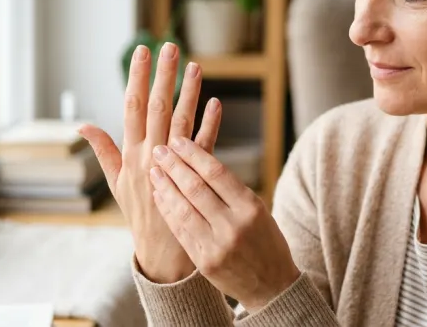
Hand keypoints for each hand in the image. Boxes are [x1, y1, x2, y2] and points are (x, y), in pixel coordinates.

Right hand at [79, 43, 221, 283]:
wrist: (162, 253)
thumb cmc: (139, 215)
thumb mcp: (116, 183)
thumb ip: (103, 151)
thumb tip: (82, 125)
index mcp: (131, 155)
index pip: (133, 107)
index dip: (138, 78)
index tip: (142, 51)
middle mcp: (151, 157)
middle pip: (158, 108)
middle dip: (163, 76)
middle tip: (170, 47)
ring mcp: (174, 168)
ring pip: (182, 122)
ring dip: (189, 93)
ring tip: (195, 65)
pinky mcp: (196, 179)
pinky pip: (205, 147)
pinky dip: (210, 124)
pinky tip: (216, 103)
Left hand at [149, 137, 299, 311]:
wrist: (272, 287)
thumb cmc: (267, 243)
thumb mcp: (260, 211)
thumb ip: (233, 192)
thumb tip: (200, 164)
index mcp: (250, 207)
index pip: (216, 173)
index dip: (194, 154)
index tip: (178, 141)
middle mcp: (233, 225)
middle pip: (196, 188)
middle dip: (174, 166)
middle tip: (159, 150)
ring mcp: (217, 245)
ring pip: (183, 209)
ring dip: (165, 187)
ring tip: (154, 171)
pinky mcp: (204, 261)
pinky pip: (181, 230)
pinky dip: (168, 211)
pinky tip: (159, 196)